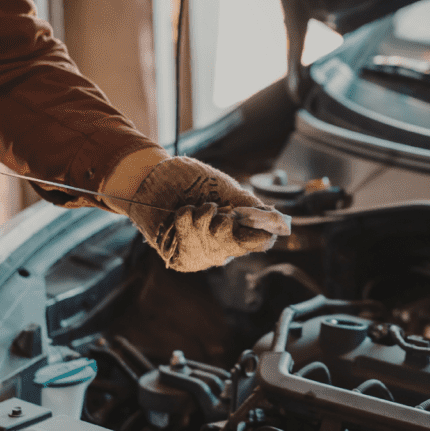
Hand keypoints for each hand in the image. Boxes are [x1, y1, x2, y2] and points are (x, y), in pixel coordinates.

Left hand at [104, 155, 290, 271]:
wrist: (151, 175)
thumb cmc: (188, 179)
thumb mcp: (224, 187)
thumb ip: (250, 205)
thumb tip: (277, 220)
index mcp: (237, 227)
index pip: (258, 240)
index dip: (259, 234)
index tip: (254, 223)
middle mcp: (222, 243)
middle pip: (237, 244)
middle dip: (225, 223)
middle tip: (213, 209)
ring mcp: (202, 249)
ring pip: (213, 241)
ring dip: (203, 217)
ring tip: (194, 206)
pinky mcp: (181, 255)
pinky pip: (189, 241)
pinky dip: (185, 220)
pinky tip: (181, 212)